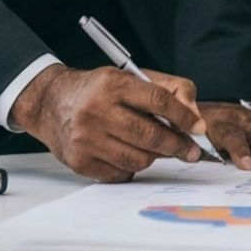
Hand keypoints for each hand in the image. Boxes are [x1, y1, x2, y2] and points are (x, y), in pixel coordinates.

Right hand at [11, 64, 205, 181]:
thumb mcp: (132, 77)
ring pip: (138, 159)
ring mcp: (87, 139)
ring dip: (154, 156)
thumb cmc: (99, 90)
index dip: (183, 115)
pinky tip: (129, 154)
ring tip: (154, 148)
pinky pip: (120, 173)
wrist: (52, 103)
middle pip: (150, 135)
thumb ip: (169, 90)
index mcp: (113, 84)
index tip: (198, 128)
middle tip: (190, 150)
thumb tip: (194, 117)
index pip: (157, 100)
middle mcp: (97, 111)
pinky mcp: (80, 162)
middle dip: (177, 145)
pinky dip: (132, 167)